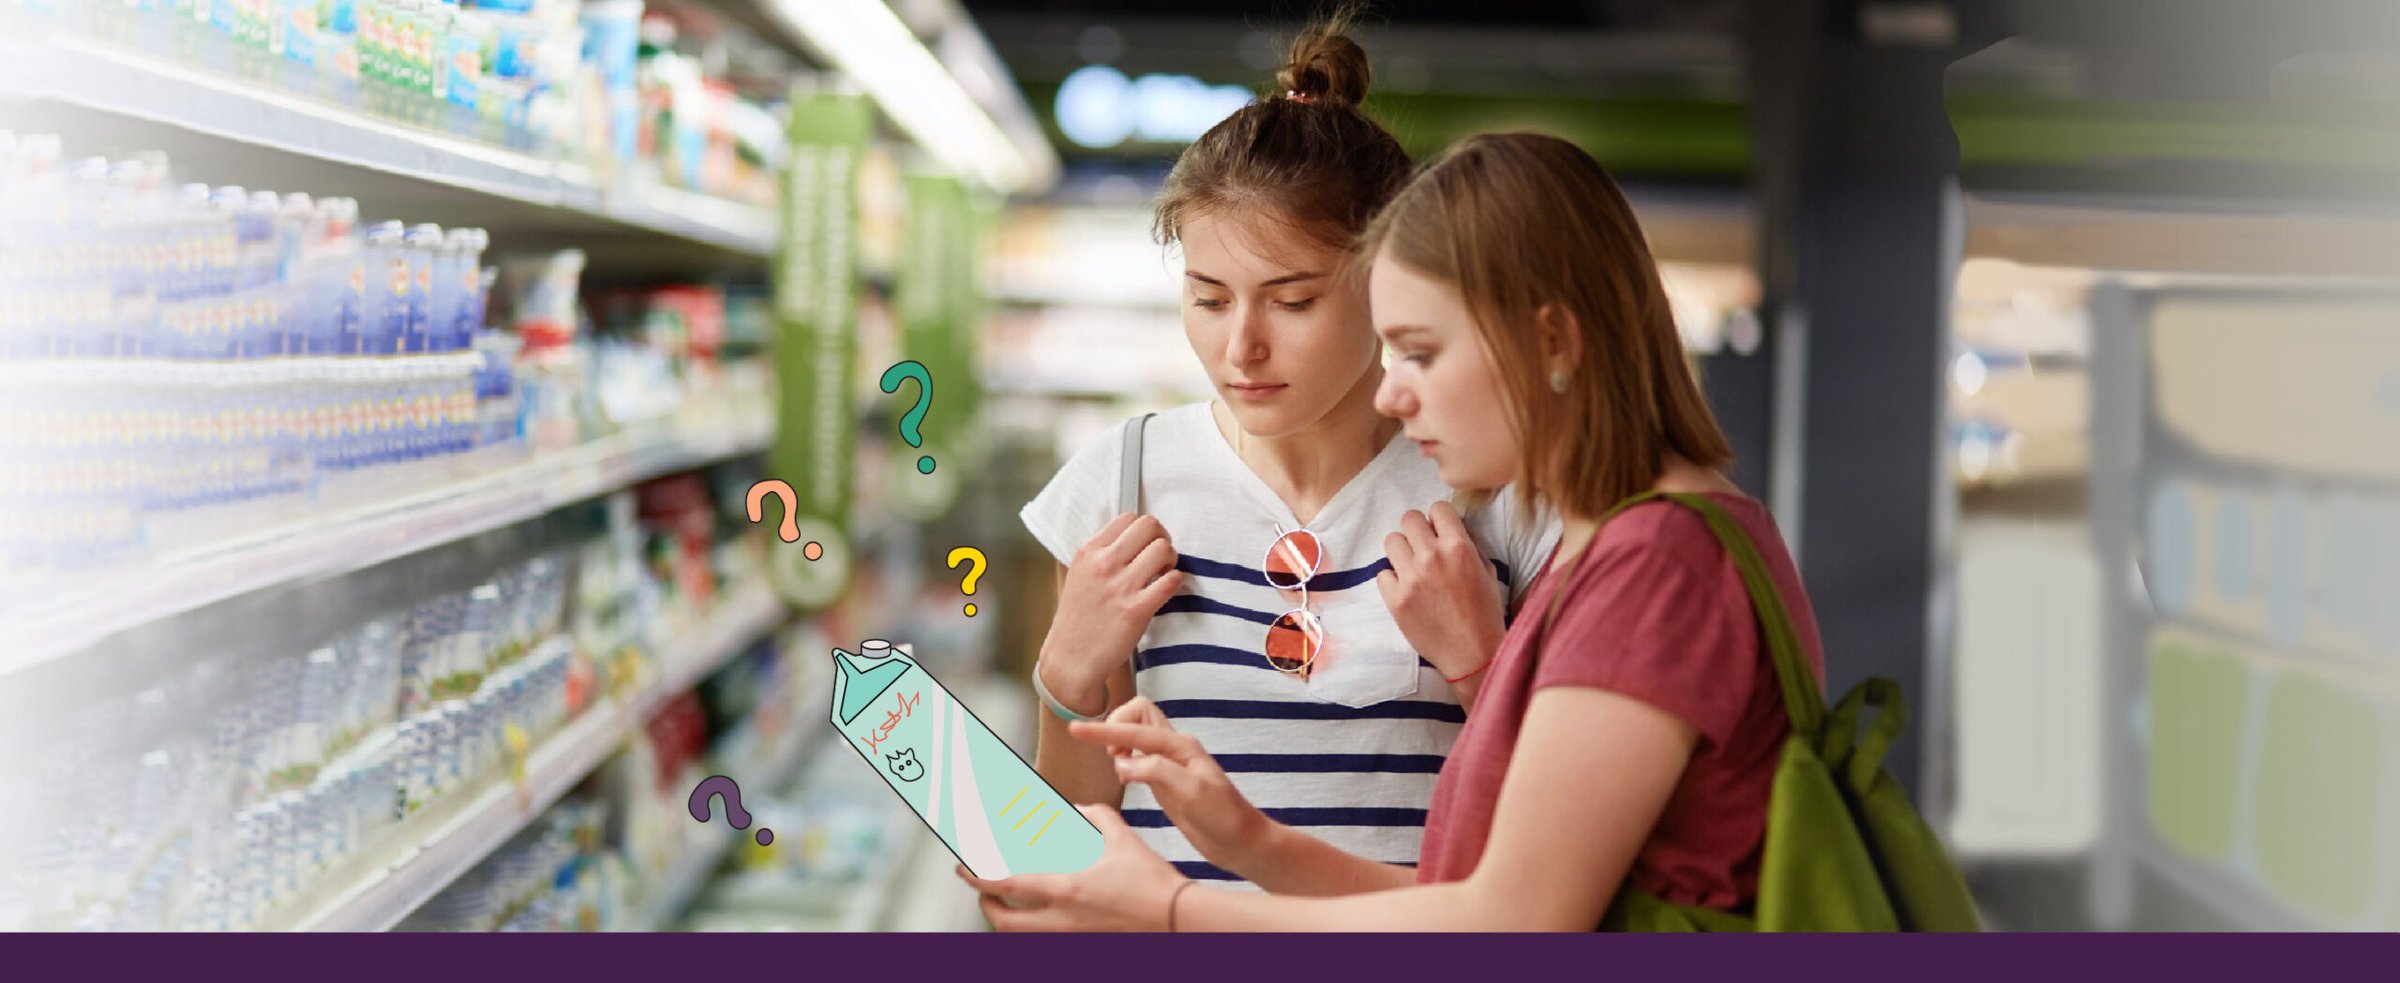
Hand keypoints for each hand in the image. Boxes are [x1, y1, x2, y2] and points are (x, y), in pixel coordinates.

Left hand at [961, 804, 1188, 931]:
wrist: (1178, 918)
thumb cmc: (1152, 880)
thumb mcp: (1123, 838)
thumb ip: (1097, 816)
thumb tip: (1079, 808)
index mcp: (1067, 889)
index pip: (1008, 886)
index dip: (979, 877)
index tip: (964, 867)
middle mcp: (1063, 919)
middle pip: (1005, 923)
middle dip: (987, 907)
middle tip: (982, 892)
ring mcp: (1073, 937)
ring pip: (1024, 936)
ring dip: (1010, 920)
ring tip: (1008, 904)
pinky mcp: (1086, 944)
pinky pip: (1049, 938)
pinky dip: (1037, 926)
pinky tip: (1043, 912)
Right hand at [1042, 513, 1183, 713]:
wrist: (1071, 658)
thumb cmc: (1080, 617)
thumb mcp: (1081, 575)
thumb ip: (1103, 553)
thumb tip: (1135, 535)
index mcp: (1089, 552)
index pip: (1129, 517)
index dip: (1144, 529)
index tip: (1146, 544)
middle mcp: (1104, 564)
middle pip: (1150, 525)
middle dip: (1162, 538)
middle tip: (1160, 556)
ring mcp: (1120, 586)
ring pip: (1164, 548)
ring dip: (1171, 559)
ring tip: (1163, 573)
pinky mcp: (1136, 610)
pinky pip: (1171, 580)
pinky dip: (1175, 581)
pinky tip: (1166, 589)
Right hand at [1068, 698, 1268, 873]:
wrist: (1241, 842)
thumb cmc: (1224, 817)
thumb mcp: (1192, 792)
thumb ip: (1156, 771)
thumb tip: (1122, 763)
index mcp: (1181, 746)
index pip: (1135, 728)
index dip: (1104, 730)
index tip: (1075, 730)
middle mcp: (1174, 749)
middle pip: (1137, 714)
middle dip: (1115, 726)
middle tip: (1113, 756)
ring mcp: (1169, 763)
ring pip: (1137, 734)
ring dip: (1119, 742)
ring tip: (1119, 767)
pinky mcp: (1165, 780)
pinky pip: (1138, 756)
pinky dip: (1124, 759)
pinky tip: (1125, 777)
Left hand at [1376, 501, 1505, 683]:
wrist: (1473, 654)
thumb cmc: (1485, 613)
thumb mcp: (1487, 571)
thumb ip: (1468, 546)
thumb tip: (1448, 530)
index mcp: (1459, 547)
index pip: (1438, 508)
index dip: (1438, 519)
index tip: (1439, 531)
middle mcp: (1432, 557)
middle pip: (1409, 518)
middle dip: (1417, 530)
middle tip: (1423, 546)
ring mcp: (1411, 578)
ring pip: (1391, 541)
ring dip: (1402, 551)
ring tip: (1412, 567)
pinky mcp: (1395, 599)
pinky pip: (1382, 573)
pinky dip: (1392, 580)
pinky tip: (1406, 590)